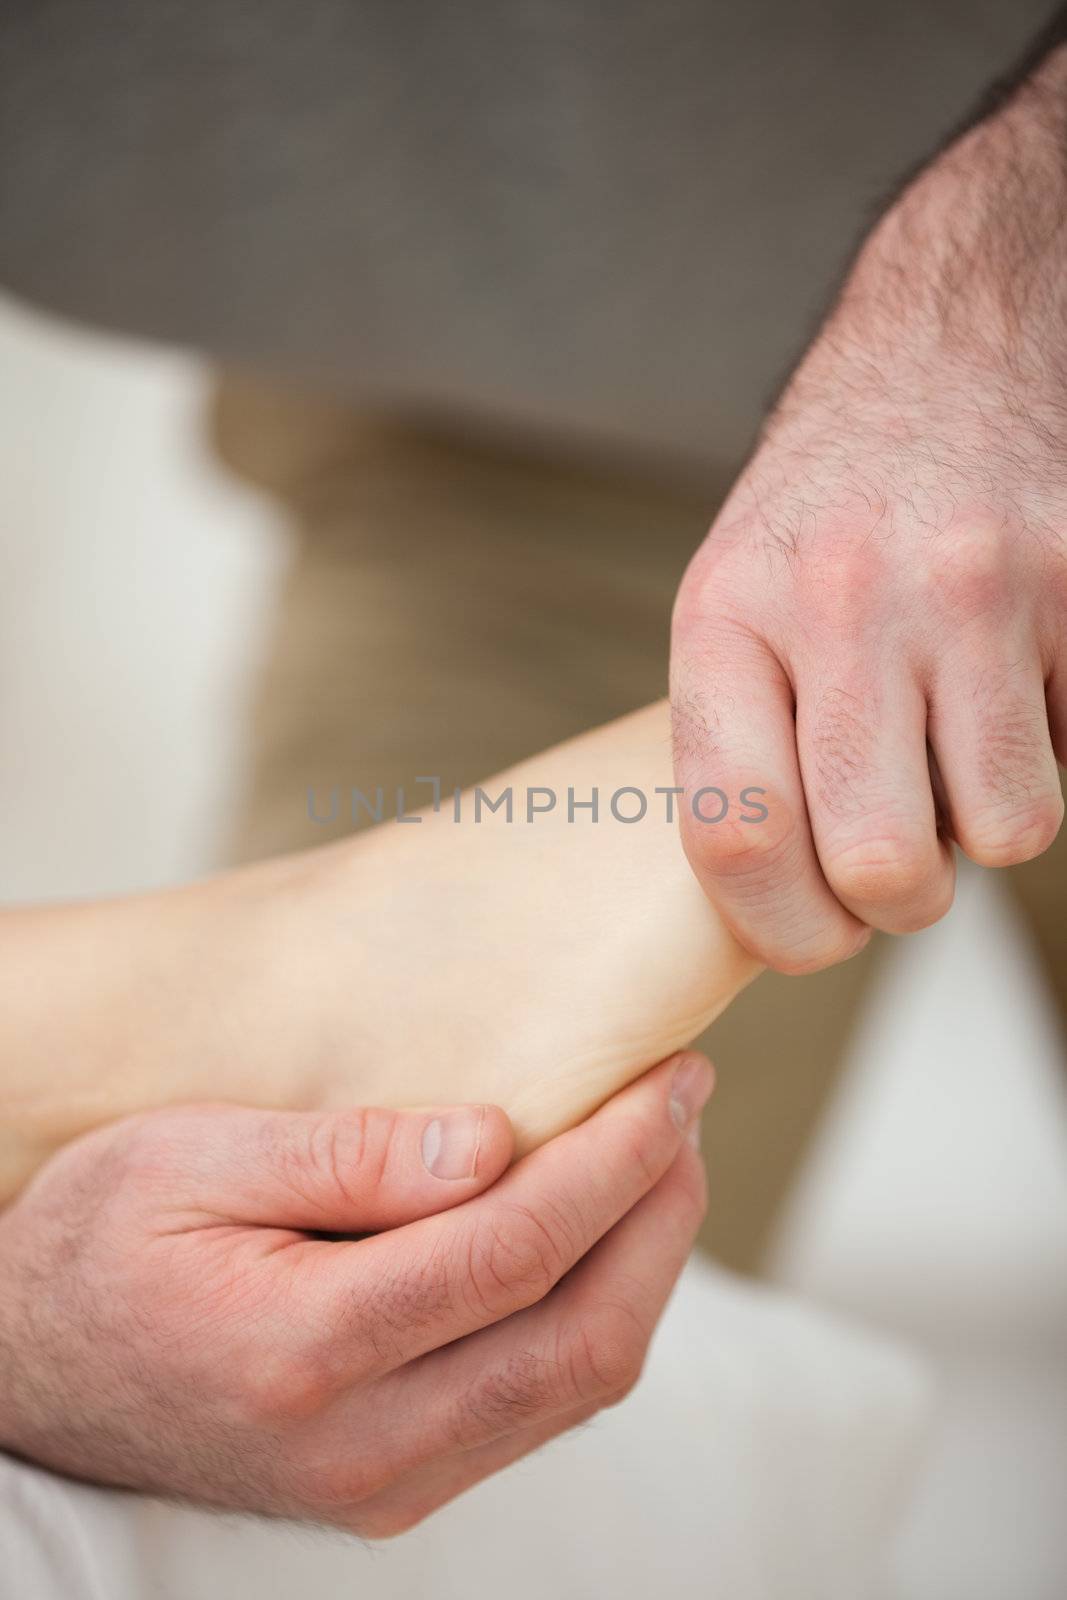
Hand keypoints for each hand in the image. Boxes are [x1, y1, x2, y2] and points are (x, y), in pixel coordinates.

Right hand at [0, 1052, 710, 1535]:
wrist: (31, 1372)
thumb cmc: (95, 1243)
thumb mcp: (186, 1158)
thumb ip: (343, 1155)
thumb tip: (495, 1140)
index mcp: (300, 1347)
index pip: (516, 1251)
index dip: (615, 1160)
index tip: (670, 1081)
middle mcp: (361, 1445)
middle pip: (581, 1340)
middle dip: (659, 1213)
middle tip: (681, 1107)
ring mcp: (385, 1483)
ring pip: (576, 1384)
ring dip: (643, 1266)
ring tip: (657, 1157)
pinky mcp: (398, 1486)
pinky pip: (537, 1405)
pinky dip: (592, 1313)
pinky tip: (595, 1233)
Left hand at [671, 48, 1066, 970]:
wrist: (944, 349)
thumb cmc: (831, 508)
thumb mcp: (736, 600)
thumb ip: (741, 739)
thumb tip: (782, 901)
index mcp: (727, 615)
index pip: (733, 835)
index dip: (783, 929)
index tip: (813, 930)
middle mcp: (841, 597)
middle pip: (877, 863)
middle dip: (897, 900)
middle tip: (898, 859)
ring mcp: (966, 586)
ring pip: (1002, 829)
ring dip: (984, 821)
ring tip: (954, 741)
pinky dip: (1044, 748)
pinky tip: (1007, 680)